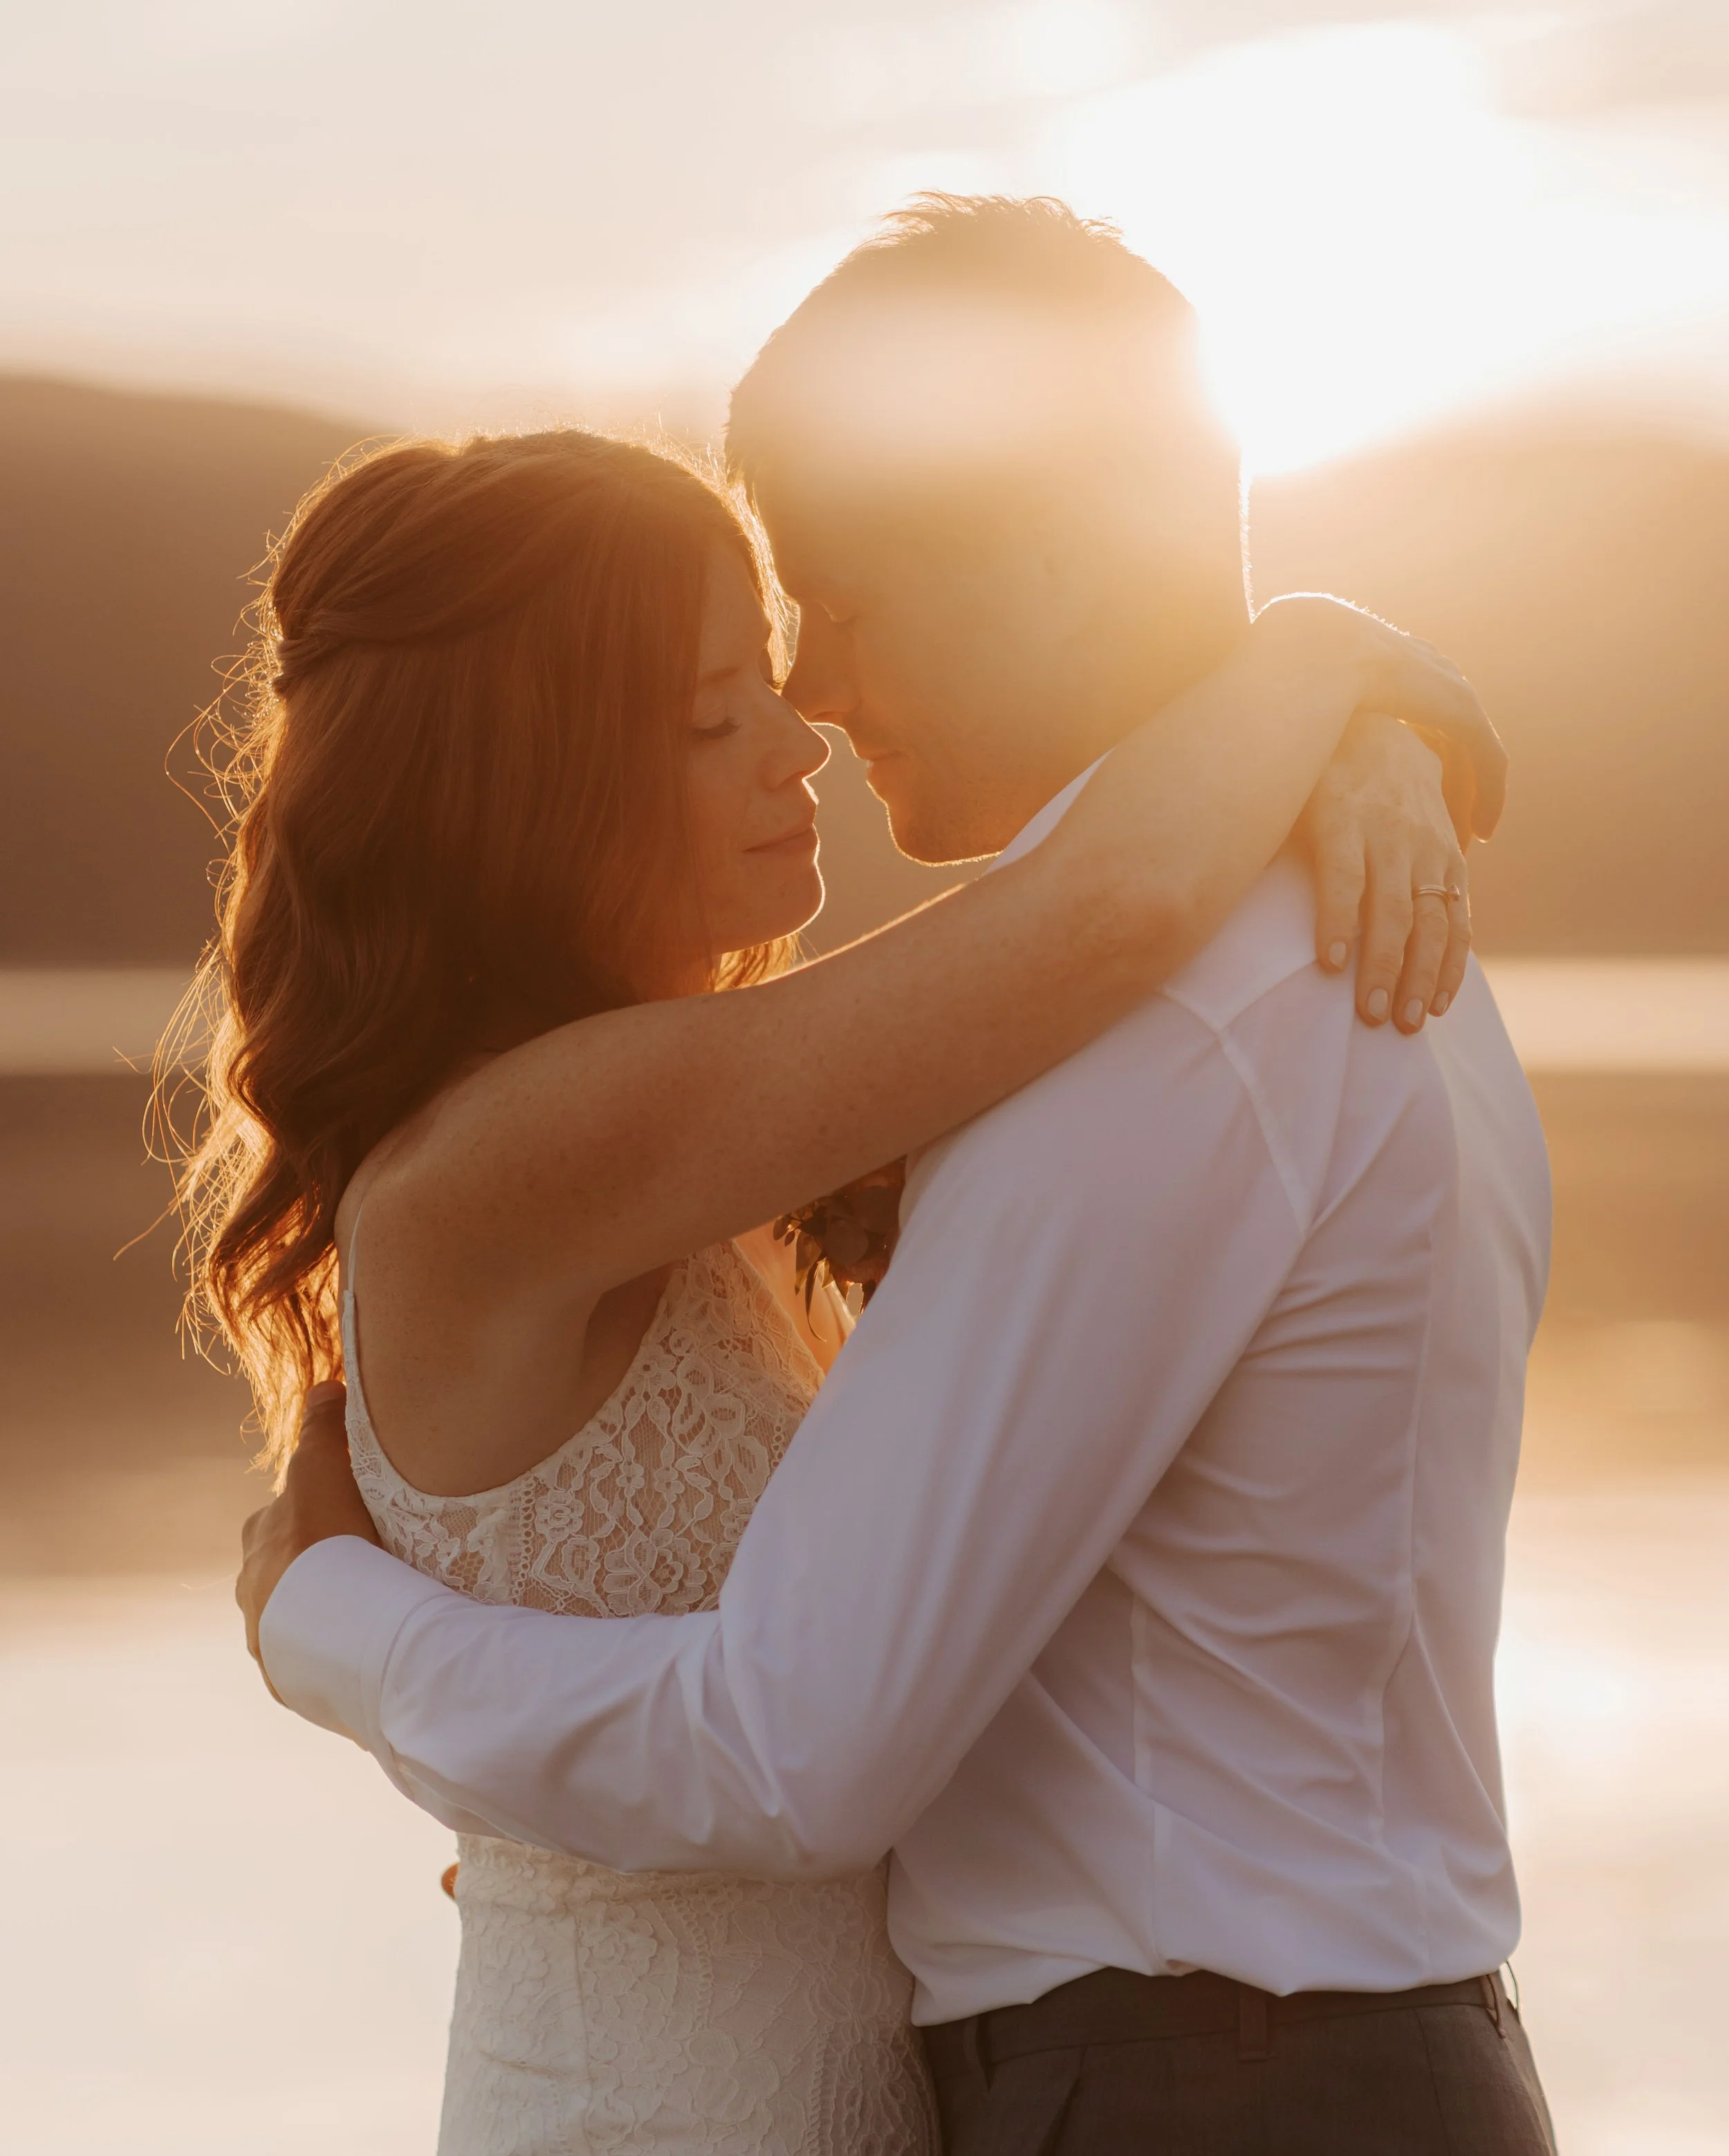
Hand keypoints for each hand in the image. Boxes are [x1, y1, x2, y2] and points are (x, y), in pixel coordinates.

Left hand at [236, 1380, 379, 1696]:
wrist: (327, 1627)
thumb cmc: (323, 1540)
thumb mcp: (323, 1468)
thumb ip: (323, 1427)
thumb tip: (324, 1386)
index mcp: (259, 1542)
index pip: (285, 1517)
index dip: (318, 1509)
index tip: (353, 1512)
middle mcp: (254, 1591)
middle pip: (289, 1570)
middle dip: (319, 1566)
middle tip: (369, 1562)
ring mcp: (271, 1639)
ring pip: (302, 1617)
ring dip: (329, 1612)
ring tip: (374, 1610)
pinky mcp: (294, 1678)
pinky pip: (319, 1659)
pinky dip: (340, 1650)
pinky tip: (371, 1646)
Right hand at [1254, 594, 1505, 841]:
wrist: (1307, 654)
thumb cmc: (1284, 678)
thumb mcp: (1294, 699)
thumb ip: (1295, 718)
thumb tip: (1262, 744)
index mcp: (1388, 662)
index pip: (1417, 712)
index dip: (1417, 755)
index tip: (1412, 793)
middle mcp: (1426, 671)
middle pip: (1451, 732)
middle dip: (1454, 779)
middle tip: (1451, 822)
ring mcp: (1446, 689)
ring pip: (1473, 752)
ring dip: (1472, 794)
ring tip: (1469, 836)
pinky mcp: (1459, 709)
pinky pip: (1486, 762)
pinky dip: (1488, 797)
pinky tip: (1482, 831)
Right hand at [1304, 712, 1470, 1031]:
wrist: (1346, 704)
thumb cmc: (1375, 770)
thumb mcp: (1414, 811)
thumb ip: (1425, 857)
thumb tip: (1435, 896)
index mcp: (1440, 847)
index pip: (1454, 922)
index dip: (1445, 970)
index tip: (1432, 1011)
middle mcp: (1420, 844)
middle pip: (1427, 928)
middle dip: (1416, 981)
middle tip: (1400, 1027)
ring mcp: (1382, 832)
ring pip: (1392, 913)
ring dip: (1382, 968)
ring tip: (1368, 1012)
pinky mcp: (1339, 817)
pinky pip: (1342, 882)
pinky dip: (1341, 924)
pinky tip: (1331, 961)